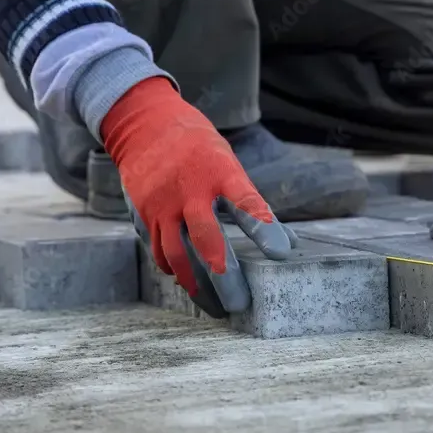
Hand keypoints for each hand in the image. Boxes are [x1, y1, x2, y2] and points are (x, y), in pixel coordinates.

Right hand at [100, 77, 294, 316]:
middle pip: (206, 236)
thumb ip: (252, 203)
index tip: (281, 253)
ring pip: (176, 253)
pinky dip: (173, 269)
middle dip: (223, 273)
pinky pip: (157, 250)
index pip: (245, 201)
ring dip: (196, 283)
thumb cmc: (200, 150)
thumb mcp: (229, 164)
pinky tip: (187, 281)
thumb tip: (289, 244)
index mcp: (219, 171)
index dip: (264, 227)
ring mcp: (162, 203)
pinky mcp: (143, 213)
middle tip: (240, 303)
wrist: (146, 126)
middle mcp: (189, 189)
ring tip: (214, 306)